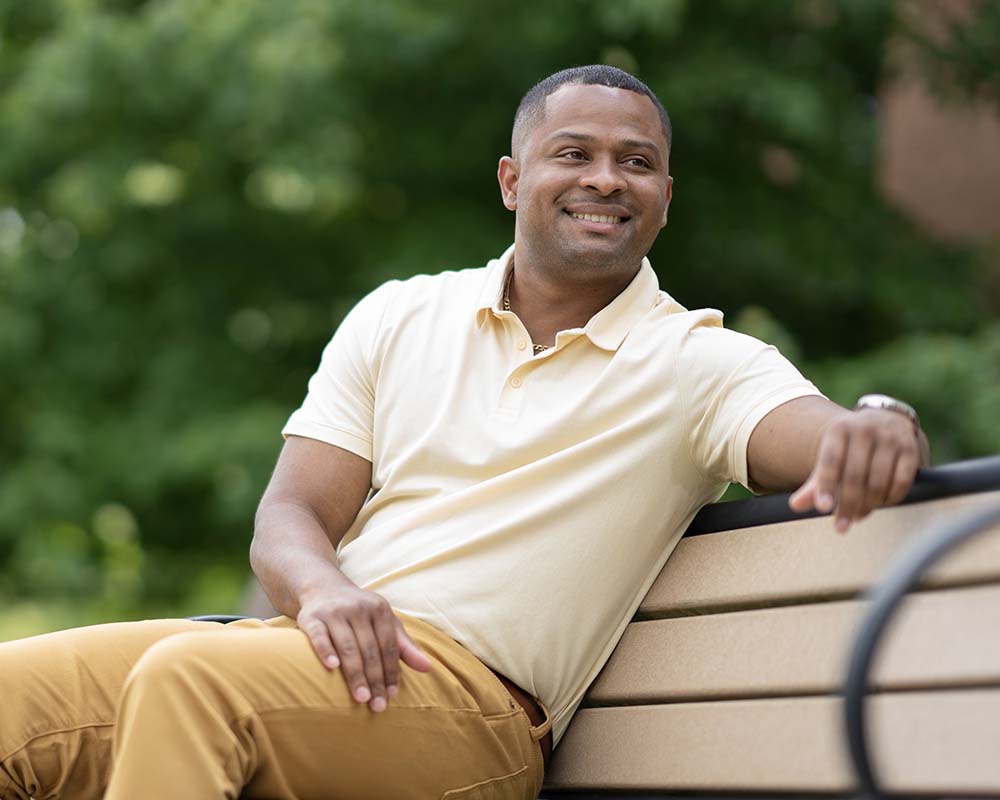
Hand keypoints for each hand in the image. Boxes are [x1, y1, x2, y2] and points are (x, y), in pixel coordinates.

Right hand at [296, 584, 433, 712]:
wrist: (324, 588)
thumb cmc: (361, 613)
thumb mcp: (385, 622)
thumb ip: (404, 646)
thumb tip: (428, 668)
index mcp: (379, 609)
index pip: (389, 645)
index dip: (391, 671)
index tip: (391, 695)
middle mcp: (358, 608)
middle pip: (370, 649)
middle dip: (375, 679)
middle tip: (377, 706)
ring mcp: (334, 612)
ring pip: (348, 646)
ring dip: (355, 674)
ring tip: (361, 698)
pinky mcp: (312, 617)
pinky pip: (319, 636)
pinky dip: (326, 651)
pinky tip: (332, 667)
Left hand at [788, 409, 925, 532]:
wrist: (886, 419)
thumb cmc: (851, 445)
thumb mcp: (832, 455)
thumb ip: (816, 482)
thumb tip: (795, 505)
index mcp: (839, 430)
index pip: (830, 461)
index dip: (826, 486)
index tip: (823, 509)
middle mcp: (864, 430)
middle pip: (854, 476)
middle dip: (847, 505)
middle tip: (841, 526)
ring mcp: (889, 438)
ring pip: (878, 481)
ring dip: (868, 505)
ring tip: (858, 516)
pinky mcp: (910, 449)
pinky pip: (901, 481)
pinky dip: (891, 498)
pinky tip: (882, 504)